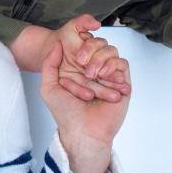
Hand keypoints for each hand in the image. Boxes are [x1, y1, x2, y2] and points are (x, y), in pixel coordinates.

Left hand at [41, 41, 130, 172]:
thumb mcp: (49, 87)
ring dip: (101, 59)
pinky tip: (104, 77)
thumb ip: (49, 64)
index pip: (82, 44)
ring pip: (111, 51)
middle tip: (82, 62)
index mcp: (77, 69)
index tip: (74, 50)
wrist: (83, 131)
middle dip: (89, 48)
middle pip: (98, 43)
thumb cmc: (66, 112)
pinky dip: (113, 67)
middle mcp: (94, 70)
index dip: (79, 41)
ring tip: (93, 75)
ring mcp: (108, 76)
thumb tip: (57, 44)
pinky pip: (123, 64)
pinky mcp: (122, 83)